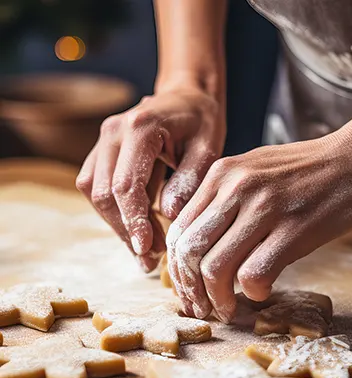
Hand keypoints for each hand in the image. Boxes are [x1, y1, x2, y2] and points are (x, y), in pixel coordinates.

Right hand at [76, 85, 224, 271]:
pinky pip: (95, 187)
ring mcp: (102, 140)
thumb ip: (189, 180)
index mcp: (140, 127)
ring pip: (94, 193)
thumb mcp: (208, 149)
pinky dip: (114, 212)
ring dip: (117, 224)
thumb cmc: (201, 122)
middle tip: (151, 257)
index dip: (134, 222)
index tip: (148, 250)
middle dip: (127, 229)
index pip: (126, 185)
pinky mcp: (102, 151)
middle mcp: (113, 132)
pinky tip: (136, 228)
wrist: (187, 98)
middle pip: (104, 193)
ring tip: (145, 249)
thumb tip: (168, 215)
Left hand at [167, 132, 351, 320]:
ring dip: (217, 299)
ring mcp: (264, 207)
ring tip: (227, 309)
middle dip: (190, 289)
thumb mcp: (253, 172)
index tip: (188, 289)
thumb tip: (200, 248)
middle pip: (189, 251)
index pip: (179, 230)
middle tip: (202, 308)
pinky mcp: (292, 230)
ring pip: (215, 267)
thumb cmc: (305, 172)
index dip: (177, 269)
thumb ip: (222, 202)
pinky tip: (261, 292)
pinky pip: (253, 274)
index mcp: (220, 174)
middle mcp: (235, 187)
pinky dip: (252, 292)